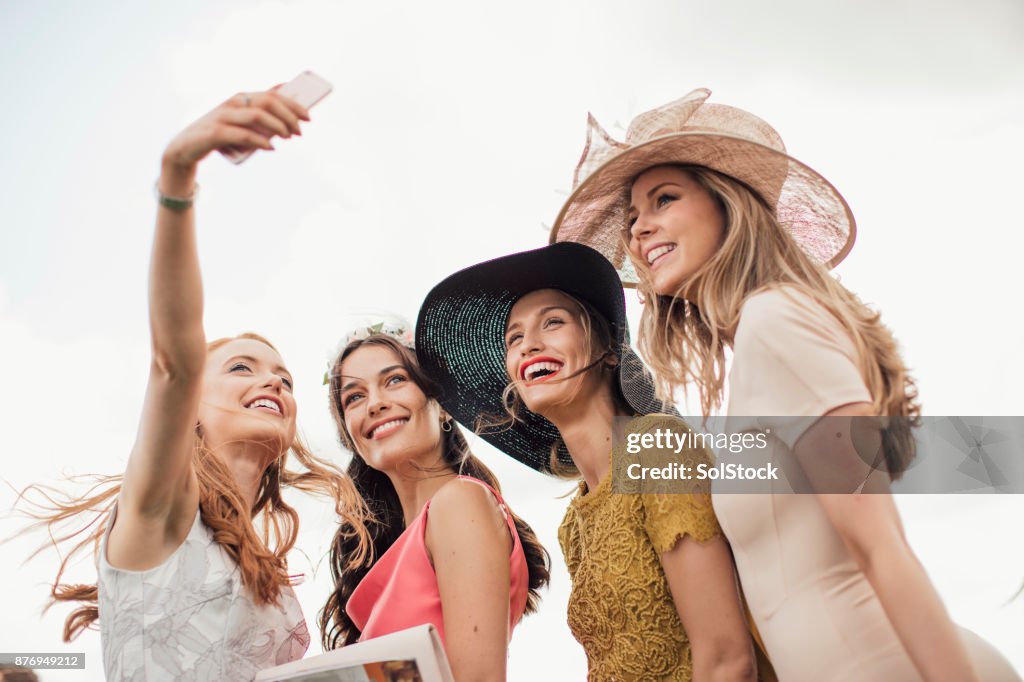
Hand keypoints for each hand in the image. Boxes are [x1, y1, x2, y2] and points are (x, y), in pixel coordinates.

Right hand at [161, 90, 311, 177]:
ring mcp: (222, 117)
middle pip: (267, 103)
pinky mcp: (214, 133)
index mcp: (241, 98)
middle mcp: (232, 103)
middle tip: (300, 132)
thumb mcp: (242, 123)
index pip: (272, 95)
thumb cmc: (219, 135)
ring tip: (288, 138)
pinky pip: (242, 134)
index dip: (293, 105)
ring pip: (256, 115)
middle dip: (288, 116)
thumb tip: (285, 95)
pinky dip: (259, 141)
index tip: (309, 118)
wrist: (185, 149)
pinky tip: (270, 147)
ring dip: (277, 127)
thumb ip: (259, 113)